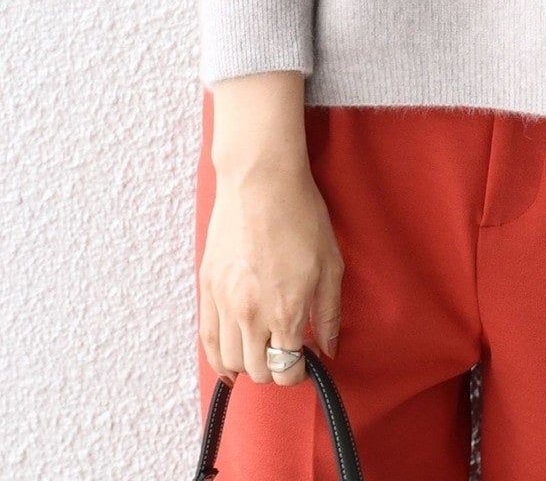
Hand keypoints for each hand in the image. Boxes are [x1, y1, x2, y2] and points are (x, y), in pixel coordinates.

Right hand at [198, 160, 343, 387]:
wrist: (261, 181)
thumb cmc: (301, 216)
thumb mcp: (331, 264)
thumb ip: (329, 313)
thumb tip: (328, 349)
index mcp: (286, 311)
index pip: (287, 371)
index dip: (299, 373)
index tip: (305, 362)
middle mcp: (250, 315)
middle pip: (257, 372)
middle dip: (275, 370)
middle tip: (286, 353)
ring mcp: (224, 303)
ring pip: (229, 362)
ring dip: (248, 363)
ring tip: (263, 348)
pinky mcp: (206, 289)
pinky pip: (206, 340)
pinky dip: (218, 356)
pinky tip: (231, 357)